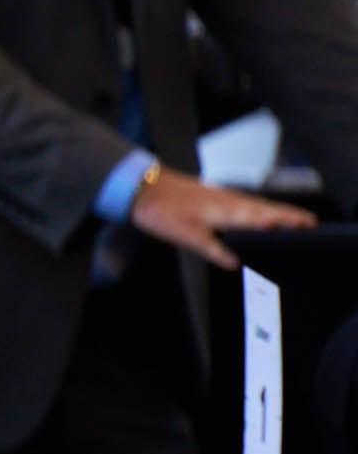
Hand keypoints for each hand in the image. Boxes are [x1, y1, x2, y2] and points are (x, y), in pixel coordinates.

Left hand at [129, 164, 315, 269]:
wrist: (142, 189)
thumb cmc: (161, 210)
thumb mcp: (186, 235)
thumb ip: (213, 249)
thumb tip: (235, 264)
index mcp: (228, 211)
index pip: (267, 217)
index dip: (288, 221)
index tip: (309, 225)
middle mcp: (230, 202)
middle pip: (267, 210)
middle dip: (289, 216)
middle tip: (310, 224)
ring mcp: (222, 198)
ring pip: (256, 206)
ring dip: (275, 213)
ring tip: (292, 222)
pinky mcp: (213, 198)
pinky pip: (243, 205)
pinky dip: (257, 211)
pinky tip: (255, 217)